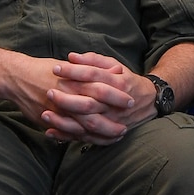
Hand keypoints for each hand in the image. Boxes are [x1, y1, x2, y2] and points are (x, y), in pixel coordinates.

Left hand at [41, 51, 156, 144]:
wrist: (149, 101)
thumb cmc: (127, 80)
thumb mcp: (115, 65)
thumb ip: (94, 60)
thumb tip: (72, 56)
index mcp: (118, 82)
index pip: (93, 75)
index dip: (74, 71)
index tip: (56, 68)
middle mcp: (115, 104)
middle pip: (89, 103)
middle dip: (67, 99)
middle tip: (49, 92)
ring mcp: (112, 121)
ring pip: (87, 124)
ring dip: (65, 121)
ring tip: (44, 114)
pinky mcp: (107, 133)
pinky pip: (86, 138)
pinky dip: (68, 136)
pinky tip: (51, 132)